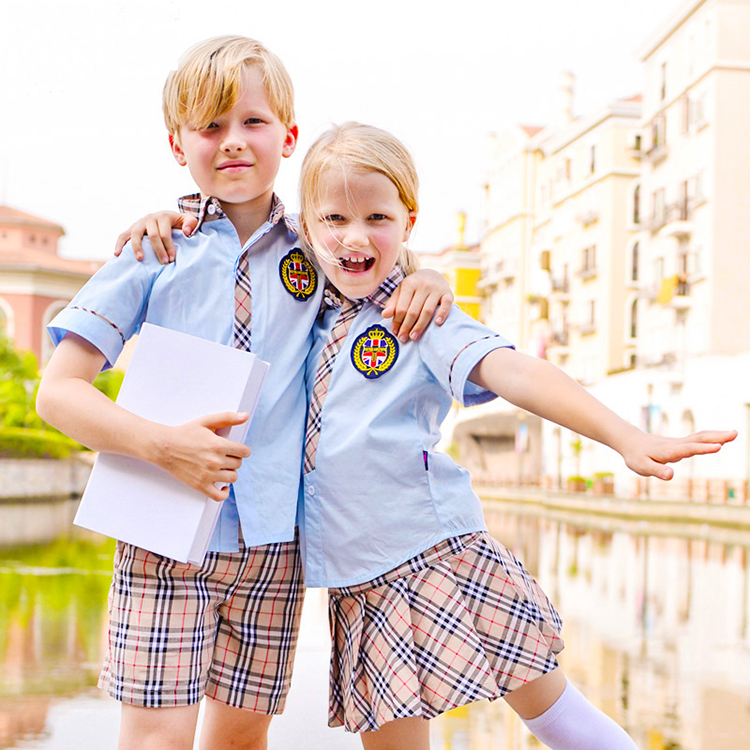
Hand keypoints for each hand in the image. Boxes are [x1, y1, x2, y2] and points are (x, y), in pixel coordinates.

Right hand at [113, 212, 198, 263]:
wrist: (166, 217)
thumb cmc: (178, 223)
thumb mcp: (187, 220)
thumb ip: (191, 223)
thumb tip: (187, 232)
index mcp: (163, 216)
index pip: (165, 233)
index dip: (168, 247)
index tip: (172, 259)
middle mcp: (150, 218)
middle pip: (152, 235)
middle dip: (158, 250)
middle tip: (164, 262)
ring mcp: (139, 223)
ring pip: (136, 234)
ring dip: (137, 247)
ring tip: (140, 259)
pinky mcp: (131, 228)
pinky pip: (123, 236)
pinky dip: (119, 244)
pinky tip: (117, 254)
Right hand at [155, 411, 251, 501]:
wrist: (164, 447)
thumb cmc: (184, 434)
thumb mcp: (206, 421)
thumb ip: (227, 418)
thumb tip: (244, 416)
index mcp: (218, 445)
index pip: (244, 452)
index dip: (242, 450)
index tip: (238, 450)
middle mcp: (215, 461)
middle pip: (238, 464)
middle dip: (234, 459)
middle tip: (225, 456)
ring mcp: (208, 475)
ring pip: (233, 478)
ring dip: (230, 472)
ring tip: (222, 467)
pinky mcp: (200, 485)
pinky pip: (219, 496)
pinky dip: (224, 492)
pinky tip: (223, 486)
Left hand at [382, 268, 453, 341]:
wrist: (432, 274)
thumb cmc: (413, 287)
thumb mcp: (401, 292)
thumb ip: (393, 303)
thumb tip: (385, 315)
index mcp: (409, 284)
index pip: (401, 307)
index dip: (397, 321)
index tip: (395, 332)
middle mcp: (423, 285)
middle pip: (413, 311)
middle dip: (407, 326)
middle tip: (403, 339)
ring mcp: (436, 289)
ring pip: (428, 311)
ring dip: (420, 326)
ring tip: (414, 337)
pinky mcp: (448, 293)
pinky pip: (446, 304)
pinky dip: (442, 314)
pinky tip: (437, 324)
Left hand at [619, 429, 736, 480]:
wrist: (631, 442)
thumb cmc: (636, 457)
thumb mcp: (642, 467)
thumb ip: (657, 471)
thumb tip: (671, 475)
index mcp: (668, 451)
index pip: (687, 449)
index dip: (702, 448)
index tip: (718, 446)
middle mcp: (676, 445)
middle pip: (698, 439)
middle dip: (716, 437)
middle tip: (734, 434)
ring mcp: (679, 443)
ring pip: (699, 437)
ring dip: (716, 435)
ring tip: (734, 434)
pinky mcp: (680, 443)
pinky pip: (698, 439)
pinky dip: (711, 437)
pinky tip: (721, 439)